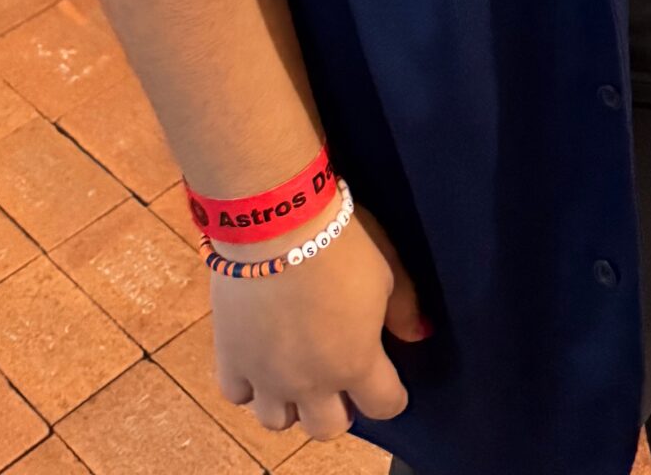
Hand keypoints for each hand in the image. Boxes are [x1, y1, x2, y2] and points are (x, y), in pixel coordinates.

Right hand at [212, 203, 428, 441]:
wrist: (276, 223)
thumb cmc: (340, 241)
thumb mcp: (387, 268)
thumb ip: (404, 310)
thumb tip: (420, 335)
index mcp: (356, 362)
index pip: (384, 406)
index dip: (391, 395)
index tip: (388, 380)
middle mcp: (310, 382)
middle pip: (328, 428)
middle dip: (339, 408)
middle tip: (340, 378)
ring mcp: (266, 375)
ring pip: (278, 421)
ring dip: (292, 403)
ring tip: (298, 373)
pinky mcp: (230, 358)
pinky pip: (238, 395)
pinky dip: (250, 385)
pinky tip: (260, 360)